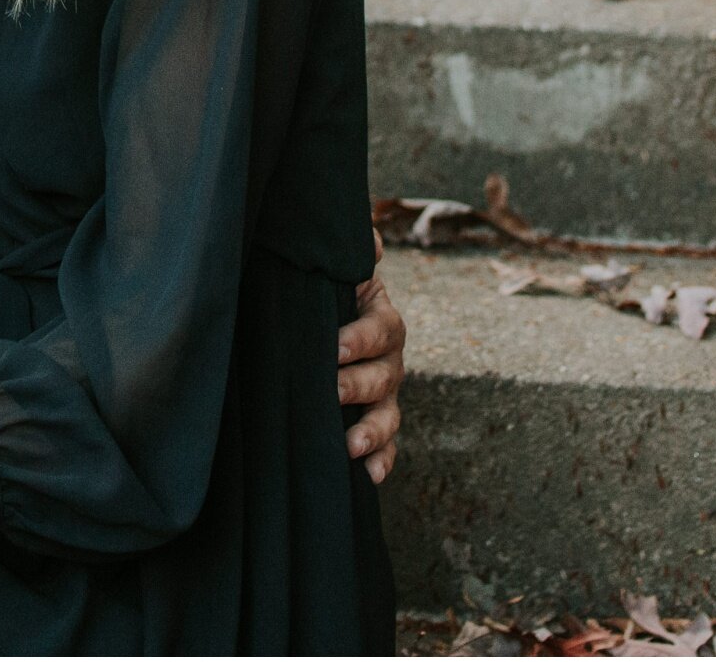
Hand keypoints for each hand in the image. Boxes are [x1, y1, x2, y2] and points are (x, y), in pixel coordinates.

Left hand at [337, 228, 404, 482]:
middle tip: (331, 389)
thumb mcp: (336, 267)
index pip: (380, 327)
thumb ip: (349, 252)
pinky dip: (382, 459)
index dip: (360, 337)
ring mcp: (384, 390)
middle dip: (358, 384)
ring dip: (373, 430)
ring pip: (388, 412)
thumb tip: (368, 240)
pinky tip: (372, 475)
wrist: (326, 312)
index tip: (334, 345)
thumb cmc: (327, 287)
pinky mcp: (375, 416)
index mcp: (380, 317)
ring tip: (352, 445)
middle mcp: (389, 356)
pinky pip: (387, 442)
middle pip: (383, 374)